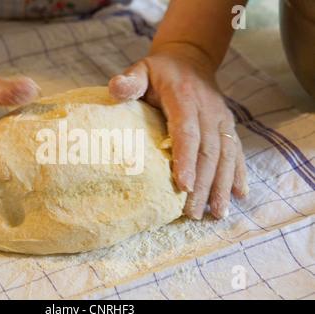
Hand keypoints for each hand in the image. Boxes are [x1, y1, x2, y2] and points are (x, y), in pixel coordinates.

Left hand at [109, 45, 248, 219]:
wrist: (190, 60)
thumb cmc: (159, 71)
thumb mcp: (142, 69)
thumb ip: (130, 81)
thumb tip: (115, 88)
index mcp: (184, 97)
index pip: (187, 131)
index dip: (186, 158)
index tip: (183, 186)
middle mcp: (208, 109)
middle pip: (208, 150)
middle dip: (202, 183)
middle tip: (192, 213)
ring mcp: (221, 118)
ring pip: (225, 154)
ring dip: (222, 185)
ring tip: (217, 213)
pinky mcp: (228, 124)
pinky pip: (236, 150)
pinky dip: (238, 173)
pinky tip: (239, 195)